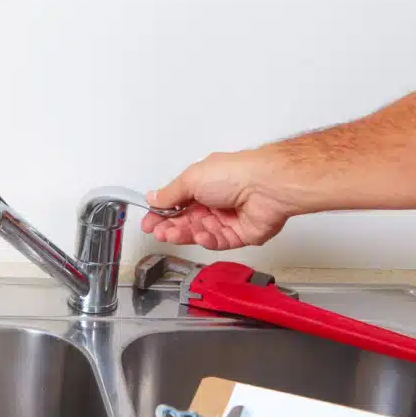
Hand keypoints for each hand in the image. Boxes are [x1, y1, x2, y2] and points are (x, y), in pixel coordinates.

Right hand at [140, 150, 296, 249]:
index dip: (161, 214)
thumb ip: (171, 193)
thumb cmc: (235, 174)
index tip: (149, 222)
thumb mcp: (192, 179)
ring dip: (185, 234)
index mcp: (204, 184)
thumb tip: (153, 197)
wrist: (267, 187)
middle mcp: (215, 201)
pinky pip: (218, 242)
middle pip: (187, 220)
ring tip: (171, 234)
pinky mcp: (239, 235)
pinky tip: (200, 235)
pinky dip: (207, 240)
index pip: (177, 203)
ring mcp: (227, 219)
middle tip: (157, 231)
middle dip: (170, 226)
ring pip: (200, 233)